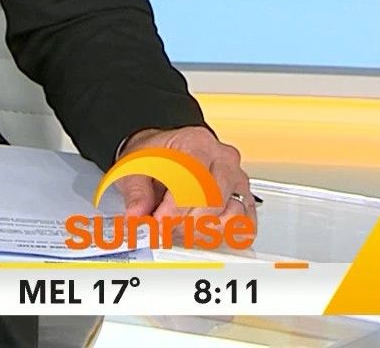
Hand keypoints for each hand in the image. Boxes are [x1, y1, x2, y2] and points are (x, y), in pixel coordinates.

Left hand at [114, 125, 256, 242]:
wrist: (165, 154)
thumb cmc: (154, 157)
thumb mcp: (134, 167)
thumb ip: (135, 192)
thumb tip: (137, 215)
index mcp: (196, 143)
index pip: (193, 180)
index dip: (175, 208)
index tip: (158, 222)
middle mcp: (224, 159)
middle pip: (214, 200)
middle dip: (186, 222)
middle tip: (164, 229)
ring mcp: (238, 180)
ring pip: (232, 215)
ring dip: (203, 231)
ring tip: (179, 230)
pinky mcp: (245, 199)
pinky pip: (246, 225)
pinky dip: (223, 235)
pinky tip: (200, 232)